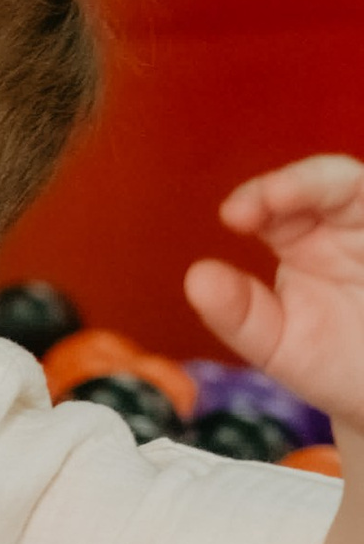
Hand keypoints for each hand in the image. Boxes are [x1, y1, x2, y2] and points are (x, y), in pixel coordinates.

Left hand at [186, 156, 363, 426]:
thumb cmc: (332, 363)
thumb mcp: (281, 345)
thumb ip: (240, 316)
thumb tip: (196, 278)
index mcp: (304, 239)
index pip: (277, 201)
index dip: (259, 196)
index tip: (235, 216)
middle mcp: (347, 225)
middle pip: (330, 180)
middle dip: (300, 184)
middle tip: (271, 199)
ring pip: (363, 189)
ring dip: (336, 186)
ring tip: (310, 195)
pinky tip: (360, 230)